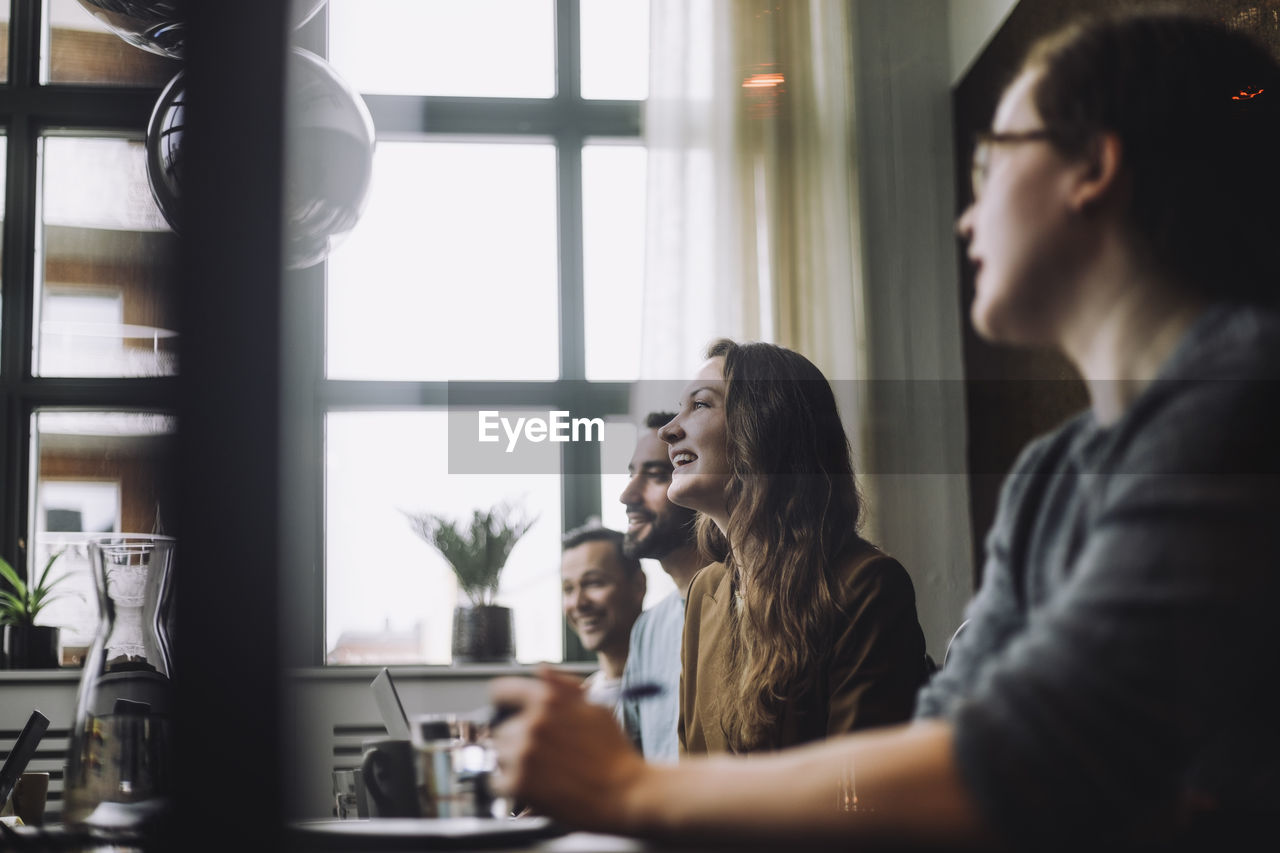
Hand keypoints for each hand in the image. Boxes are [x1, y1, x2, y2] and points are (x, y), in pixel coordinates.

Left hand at [490, 665, 648, 831]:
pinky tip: (536, 788)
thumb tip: (540, 670)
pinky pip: (498, 783)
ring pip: (499, 756)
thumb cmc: (615, 752)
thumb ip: (563, 686)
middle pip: (501, 729)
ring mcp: (523, 754)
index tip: (508, 714)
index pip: (501, 691)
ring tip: (543, 772)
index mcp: (547, 699)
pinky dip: (513, 787)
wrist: (626, 792)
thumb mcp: (595, 706)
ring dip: (514, 764)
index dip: (504, 703)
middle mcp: (532, 723)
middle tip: (543, 754)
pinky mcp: (519, 783)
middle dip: (517, 740)